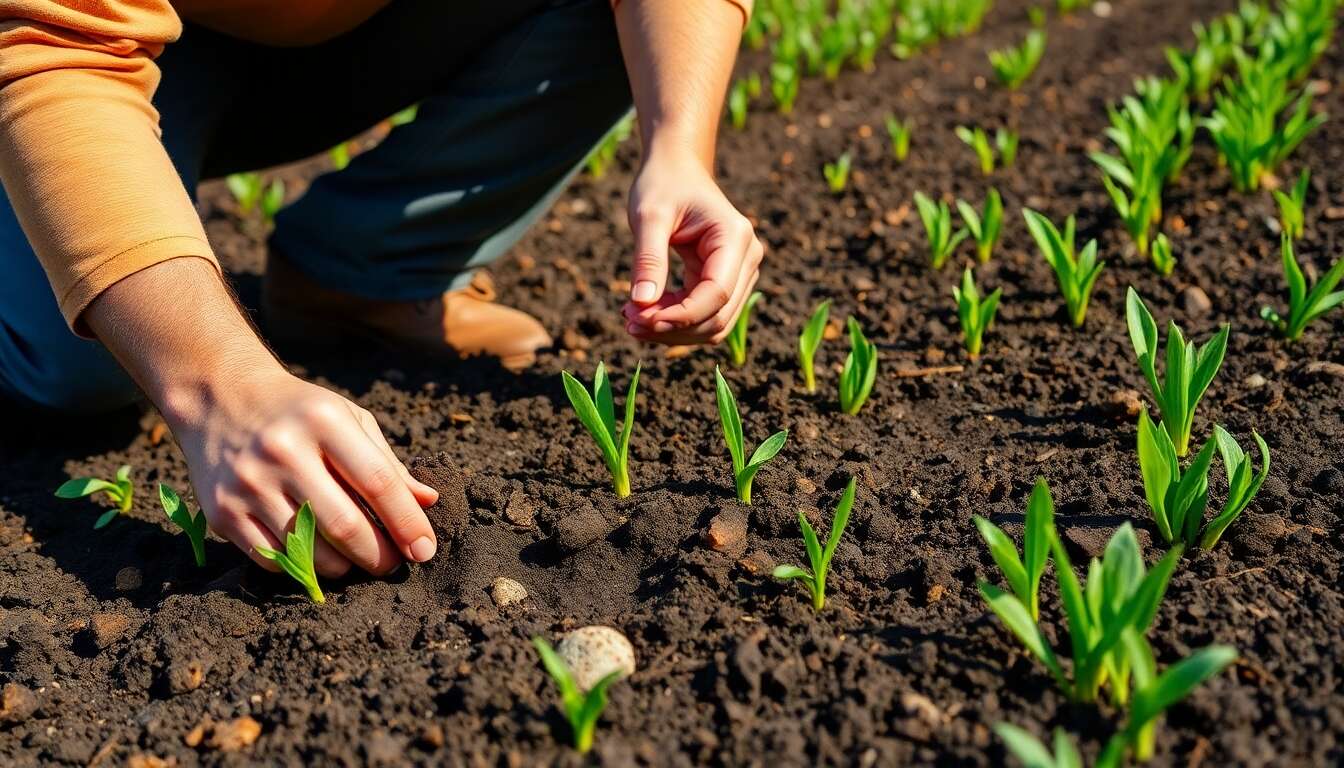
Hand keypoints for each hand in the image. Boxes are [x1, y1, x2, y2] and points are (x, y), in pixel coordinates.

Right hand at [166, 367, 438, 577]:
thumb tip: (428, 502)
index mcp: (324, 421)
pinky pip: (273, 560)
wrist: (219, 398)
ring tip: (357, 560)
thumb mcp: (349, 420)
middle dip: (379, 556)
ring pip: (309, 552)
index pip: (377, 483)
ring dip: (344, 567)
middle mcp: (283, 451)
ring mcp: (249, 483)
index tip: (425, 551)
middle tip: (394, 564)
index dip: (407, 523)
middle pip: (345, 525)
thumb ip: (388, 463)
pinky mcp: (223, 512)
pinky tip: (316, 557)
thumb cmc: (300, 412)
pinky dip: (302, 568)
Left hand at [621, 145, 763, 344]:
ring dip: (673, 330)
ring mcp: (740, 272)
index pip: (717, 293)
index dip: (680, 315)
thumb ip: (648, 260)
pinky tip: (643, 312)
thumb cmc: (663, 184)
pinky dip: (674, 320)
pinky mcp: (724, 281)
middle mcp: (746, 257)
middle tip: (628, 322)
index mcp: (734, 237)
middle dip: (673, 328)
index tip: (640, 320)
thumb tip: (640, 305)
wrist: (676, 169)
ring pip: (713, 323)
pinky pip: (704, 314)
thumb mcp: (648, 216)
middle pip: (718, 316)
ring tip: (631, 318)